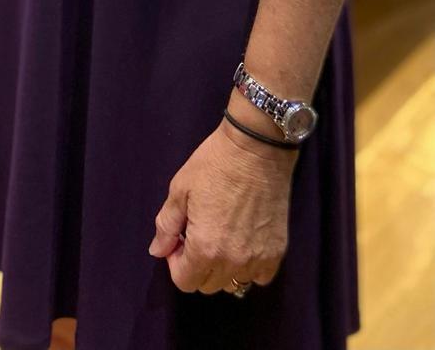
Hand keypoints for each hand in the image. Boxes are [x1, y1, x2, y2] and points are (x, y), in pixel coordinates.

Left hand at [147, 124, 294, 293]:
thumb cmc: (213, 164)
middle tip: (197, 235)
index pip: (184, 282)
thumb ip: (166, 226)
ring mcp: (258, 260)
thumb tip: (157, 251)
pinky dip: (248, 268)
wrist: (256, 149)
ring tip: (220, 238)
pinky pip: (259, 277)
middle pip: (207, 285)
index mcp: (205, 248)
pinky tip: (242, 243)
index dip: (175, 263)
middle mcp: (233, 262)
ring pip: (233, 283)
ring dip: (222, 269)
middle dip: (196, 265)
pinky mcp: (277, 253)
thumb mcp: (180, 189)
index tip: (179, 240)